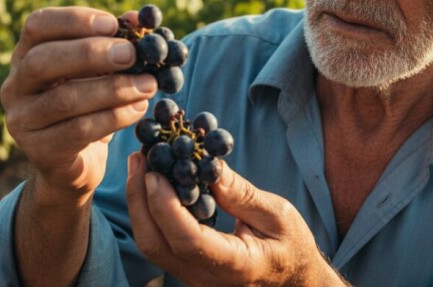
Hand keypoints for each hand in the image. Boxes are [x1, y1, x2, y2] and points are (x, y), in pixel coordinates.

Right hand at [1, 6, 156, 203]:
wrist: (74, 162)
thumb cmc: (88, 105)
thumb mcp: (99, 72)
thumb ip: (115, 44)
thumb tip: (138, 18)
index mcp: (25, 54)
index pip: (38, 25)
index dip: (74, 20)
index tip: (112, 24)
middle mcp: (15, 85)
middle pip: (42, 61)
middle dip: (91, 54)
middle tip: (131, 55)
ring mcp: (22, 120)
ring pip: (64, 99)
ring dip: (112, 89)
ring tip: (147, 85)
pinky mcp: (39, 150)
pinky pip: (78, 131)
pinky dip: (114, 118)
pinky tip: (139, 109)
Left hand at [126, 152, 347, 286]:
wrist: (293, 280)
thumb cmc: (291, 245)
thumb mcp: (277, 214)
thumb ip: (241, 194)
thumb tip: (208, 165)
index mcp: (236, 266)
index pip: (189, 241)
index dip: (166, 207)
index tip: (155, 173)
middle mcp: (207, 278)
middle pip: (157, 245)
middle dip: (141, 199)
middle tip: (139, 159)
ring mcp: (194, 278)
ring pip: (152, 245)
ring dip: (140, 203)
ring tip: (140, 165)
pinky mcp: (187, 269)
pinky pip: (160, 243)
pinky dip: (150, 212)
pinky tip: (152, 185)